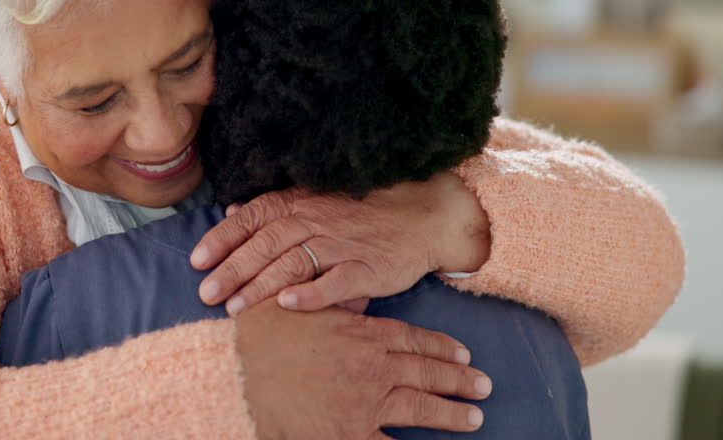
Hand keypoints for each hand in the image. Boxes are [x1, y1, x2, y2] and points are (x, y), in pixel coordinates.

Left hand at [191, 172, 490, 313]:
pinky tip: (288, 306)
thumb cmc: (361, 212)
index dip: (222, 239)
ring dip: (261, 286)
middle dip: (233, 270)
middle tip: (206, 293)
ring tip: (235, 309)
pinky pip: (334, 282)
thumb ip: (272, 210)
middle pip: (266, 246)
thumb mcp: (314, 201)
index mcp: (299, 204)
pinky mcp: (366, 269)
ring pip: (292, 265)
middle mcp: (315, 221)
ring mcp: (340, 245)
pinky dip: (310, 294)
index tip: (197, 261)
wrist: (420, 215)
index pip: (252, 219)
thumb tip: (230, 212)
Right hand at [236, 299, 488, 437]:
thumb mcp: (302, 305)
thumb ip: (335, 302)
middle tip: (484, 385)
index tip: (463, 352)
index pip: (415, 339)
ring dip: (451, 413)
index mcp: (365, 335)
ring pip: (421, 407)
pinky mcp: (351, 433)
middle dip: (459, 379)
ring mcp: (367, 402)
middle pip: (428, 371)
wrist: (237, 371)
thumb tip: (356, 297)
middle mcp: (375, 367)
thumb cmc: (263, 336)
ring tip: (474, 417)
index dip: (442, 347)